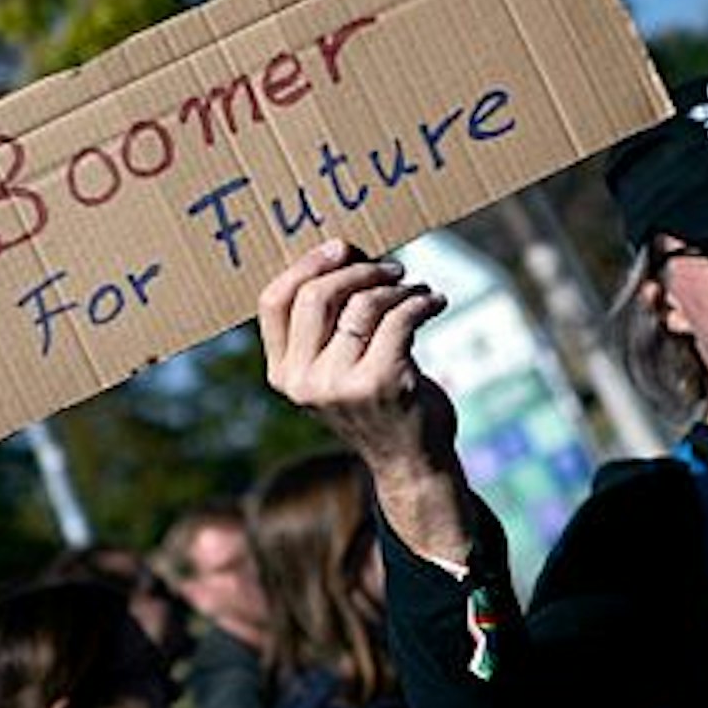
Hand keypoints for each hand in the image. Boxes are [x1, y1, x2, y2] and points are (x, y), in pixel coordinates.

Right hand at [259, 240, 469, 558]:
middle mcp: (303, 382)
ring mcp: (340, 385)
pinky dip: (422, 301)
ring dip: (397, 287)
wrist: (411, 461)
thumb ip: (328, 324)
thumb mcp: (337, 368)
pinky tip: (434, 302)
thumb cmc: (378, 401)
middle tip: (391, 267)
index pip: (273, 302)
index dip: (306, 264)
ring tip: (417, 289)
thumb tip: (343, 250)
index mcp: (283, 373)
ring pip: (363, 305)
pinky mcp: (382, 383)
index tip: (341, 247)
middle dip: (358, 269)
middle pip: (316, 295)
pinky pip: (399, 319)